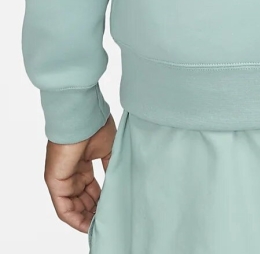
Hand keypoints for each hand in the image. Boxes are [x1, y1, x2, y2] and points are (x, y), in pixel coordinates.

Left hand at [44, 115, 116, 231]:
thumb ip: (111, 167)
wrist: (83, 117)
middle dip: (95, 211)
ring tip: (101, 225)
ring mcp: (63, 179)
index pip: (91, 189)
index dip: (102, 200)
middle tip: (109, 220)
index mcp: (83, 164)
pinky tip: (87, 225)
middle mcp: (72, 173)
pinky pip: (64, 208)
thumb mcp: (110, 149)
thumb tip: (120, 182)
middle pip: (83, 200)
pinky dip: (75, 218)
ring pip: (74, 206)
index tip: (113, 208)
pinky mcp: (56, 183)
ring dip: (86, 217)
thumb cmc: (96, 126)